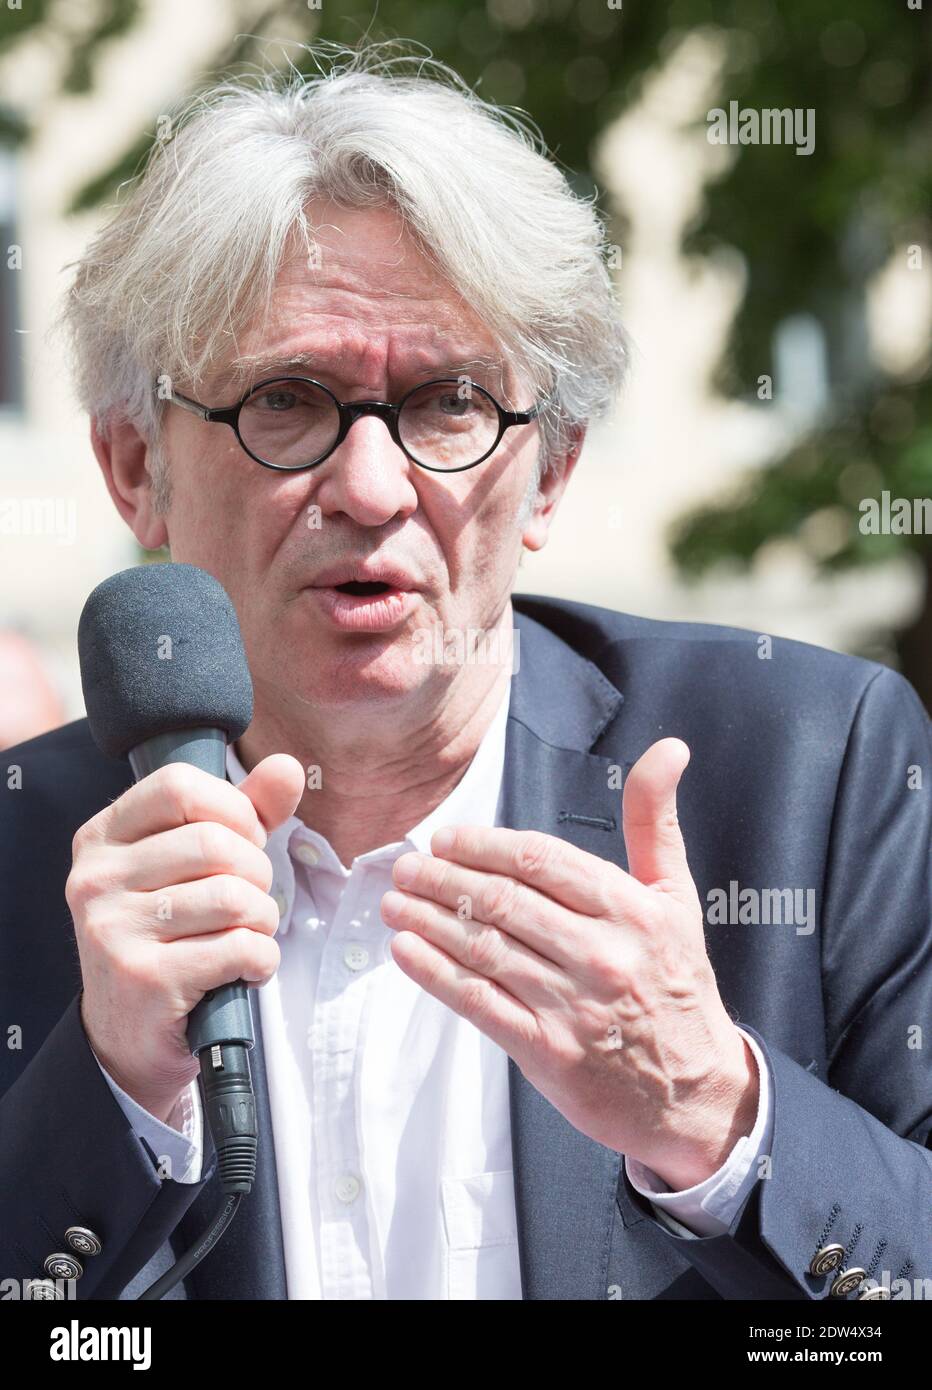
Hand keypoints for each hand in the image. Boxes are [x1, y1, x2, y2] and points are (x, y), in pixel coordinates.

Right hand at [67, 755, 304, 1123]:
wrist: (128, 1035)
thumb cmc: (171, 936)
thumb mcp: (195, 866)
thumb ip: (244, 812)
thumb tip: (286, 767)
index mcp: (103, 837)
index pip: (179, 785)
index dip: (232, 810)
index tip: (243, 841)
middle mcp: (96, 878)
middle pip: (214, 843)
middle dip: (257, 872)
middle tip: (252, 900)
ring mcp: (114, 930)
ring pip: (232, 897)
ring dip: (264, 919)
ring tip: (250, 935)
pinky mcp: (144, 980)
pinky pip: (238, 948)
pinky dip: (262, 958)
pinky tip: (247, 969)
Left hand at [381, 738, 757, 1188]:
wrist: (695, 1093)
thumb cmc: (677, 983)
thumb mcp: (677, 898)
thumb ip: (655, 822)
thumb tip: (667, 749)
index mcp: (633, 910)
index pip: (541, 861)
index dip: (484, 846)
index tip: (446, 839)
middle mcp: (603, 954)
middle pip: (504, 902)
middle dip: (444, 879)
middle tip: (406, 867)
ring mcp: (574, 1006)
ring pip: (484, 948)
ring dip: (429, 921)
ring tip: (394, 902)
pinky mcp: (549, 1051)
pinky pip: (479, 1002)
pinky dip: (435, 974)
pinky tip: (406, 952)